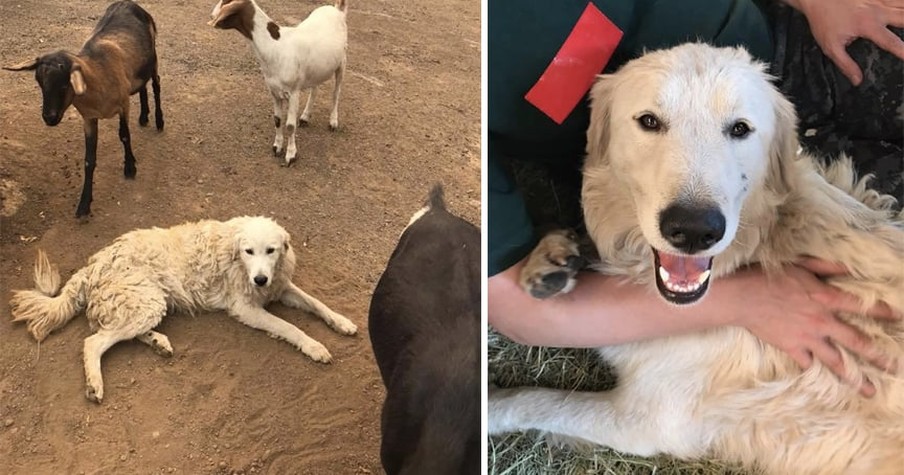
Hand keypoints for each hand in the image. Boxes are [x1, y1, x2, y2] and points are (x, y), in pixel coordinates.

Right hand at [728, 258, 898, 395]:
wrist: (741, 297)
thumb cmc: (768, 276)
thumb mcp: (800, 263)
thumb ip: (826, 266)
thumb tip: (849, 267)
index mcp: (827, 298)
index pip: (863, 306)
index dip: (884, 312)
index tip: (900, 318)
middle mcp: (822, 321)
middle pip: (857, 342)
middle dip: (879, 355)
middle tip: (895, 367)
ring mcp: (808, 338)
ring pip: (837, 361)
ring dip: (854, 377)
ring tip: (870, 390)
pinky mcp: (791, 348)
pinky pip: (807, 363)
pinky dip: (815, 368)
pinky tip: (823, 377)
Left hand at [787, 0, 903, 85]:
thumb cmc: (823, 21)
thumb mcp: (831, 47)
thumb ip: (845, 64)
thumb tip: (857, 80)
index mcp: (868, 26)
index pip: (891, 42)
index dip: (903, 51)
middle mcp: (878, 10)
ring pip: (903, 3)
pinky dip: (902, 2)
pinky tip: (903, 7)